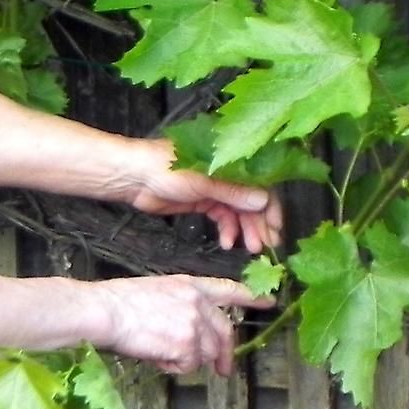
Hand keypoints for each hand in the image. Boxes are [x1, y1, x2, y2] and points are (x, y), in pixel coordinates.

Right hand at [94, 274, 273, 378]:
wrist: (104, 311)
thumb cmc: (118, 303)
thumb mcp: (156, 291)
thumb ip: (180, 306)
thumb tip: (187, 331)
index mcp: (190, 285)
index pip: (229, 290)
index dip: (251, 298)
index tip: (269, 303)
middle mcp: (198, 303)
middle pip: (225, 332)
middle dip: (225, 354)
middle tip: (224, 370)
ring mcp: (195, 324)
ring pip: (206, 353)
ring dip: (186, 360)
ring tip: (160, 353)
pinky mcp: (187, 345)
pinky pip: (188, 366)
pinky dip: (173, 367)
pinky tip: (155, 356)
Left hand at [115, 138, 283, 254]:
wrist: (132, 176)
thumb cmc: (164, 168)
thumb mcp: (202, 181)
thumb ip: (233, 192)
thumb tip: (264, 201)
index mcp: (230, 160)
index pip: (262, 183)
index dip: (271, 207)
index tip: (275, 229)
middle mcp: (227, 173)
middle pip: (251, 200)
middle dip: (260, 223)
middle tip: (265, 246)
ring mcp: (215, 188)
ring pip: (238, 211)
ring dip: (245, 230)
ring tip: (249, 248)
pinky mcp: (202, 200)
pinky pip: (222, 217)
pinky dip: (227, 229)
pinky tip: (227, 243)